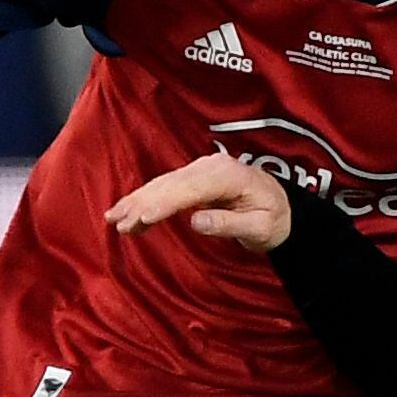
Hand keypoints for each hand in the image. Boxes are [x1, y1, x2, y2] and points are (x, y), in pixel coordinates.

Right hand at [107, 154, 293, 251]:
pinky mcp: (195, 177)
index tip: (141, 218)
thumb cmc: (274, 219)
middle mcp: (211, 167)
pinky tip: (128, 210)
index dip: (163, 203)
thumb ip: (229, 224)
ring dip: (138, 201)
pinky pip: (166, 187)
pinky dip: (146, 198)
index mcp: (229, 176)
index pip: (190, 189)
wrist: (282, 206)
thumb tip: (196, 221)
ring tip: (114, 218)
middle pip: (170, 184)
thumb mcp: (260, 229)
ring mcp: (201, 169)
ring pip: (163, 184)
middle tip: (118, 223)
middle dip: (142, 203)